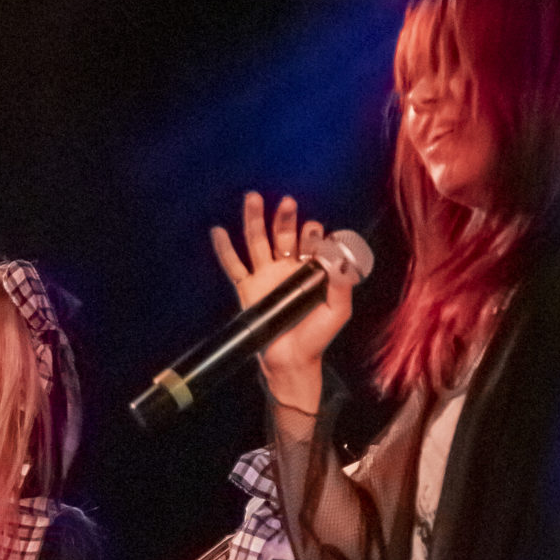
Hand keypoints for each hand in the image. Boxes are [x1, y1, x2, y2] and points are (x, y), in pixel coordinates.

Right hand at [208, 192, 353, 396]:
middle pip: (282, 235)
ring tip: (252, 198)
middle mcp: (286, 269)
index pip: (310, 242)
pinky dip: (224, 249)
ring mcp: (264, 277)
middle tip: (287, 202)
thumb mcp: (338, 309)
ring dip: (255, 220)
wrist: (292, 362)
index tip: (315, 231)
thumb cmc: (317, 336)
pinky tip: (218, 231)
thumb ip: (341, 282)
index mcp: (308, 270)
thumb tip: (338, 253)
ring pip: (257, 242)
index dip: (312, 234)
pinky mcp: (247, 290)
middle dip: (284, 218)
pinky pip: (233, 266)